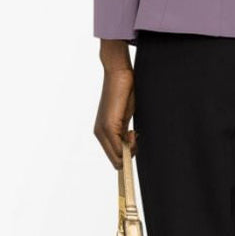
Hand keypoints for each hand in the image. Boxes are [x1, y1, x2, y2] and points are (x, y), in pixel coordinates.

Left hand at [94, 40, 135, 168]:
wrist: (118, 73)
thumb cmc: (124, 93)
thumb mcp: (124, 118)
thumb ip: (124, 134)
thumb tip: (130, 149)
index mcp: (102, 132)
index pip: (113, 157)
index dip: (126, 157)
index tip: (135, 144)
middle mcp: (99, 134)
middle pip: (115, 161)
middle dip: (129, 156)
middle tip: (135, 137)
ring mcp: (102, 131)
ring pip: (117, 158)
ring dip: (130, 150)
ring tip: (133, 133)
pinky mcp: (108, 126)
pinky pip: (119, 149)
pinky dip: (130, 145)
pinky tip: (133, 132)